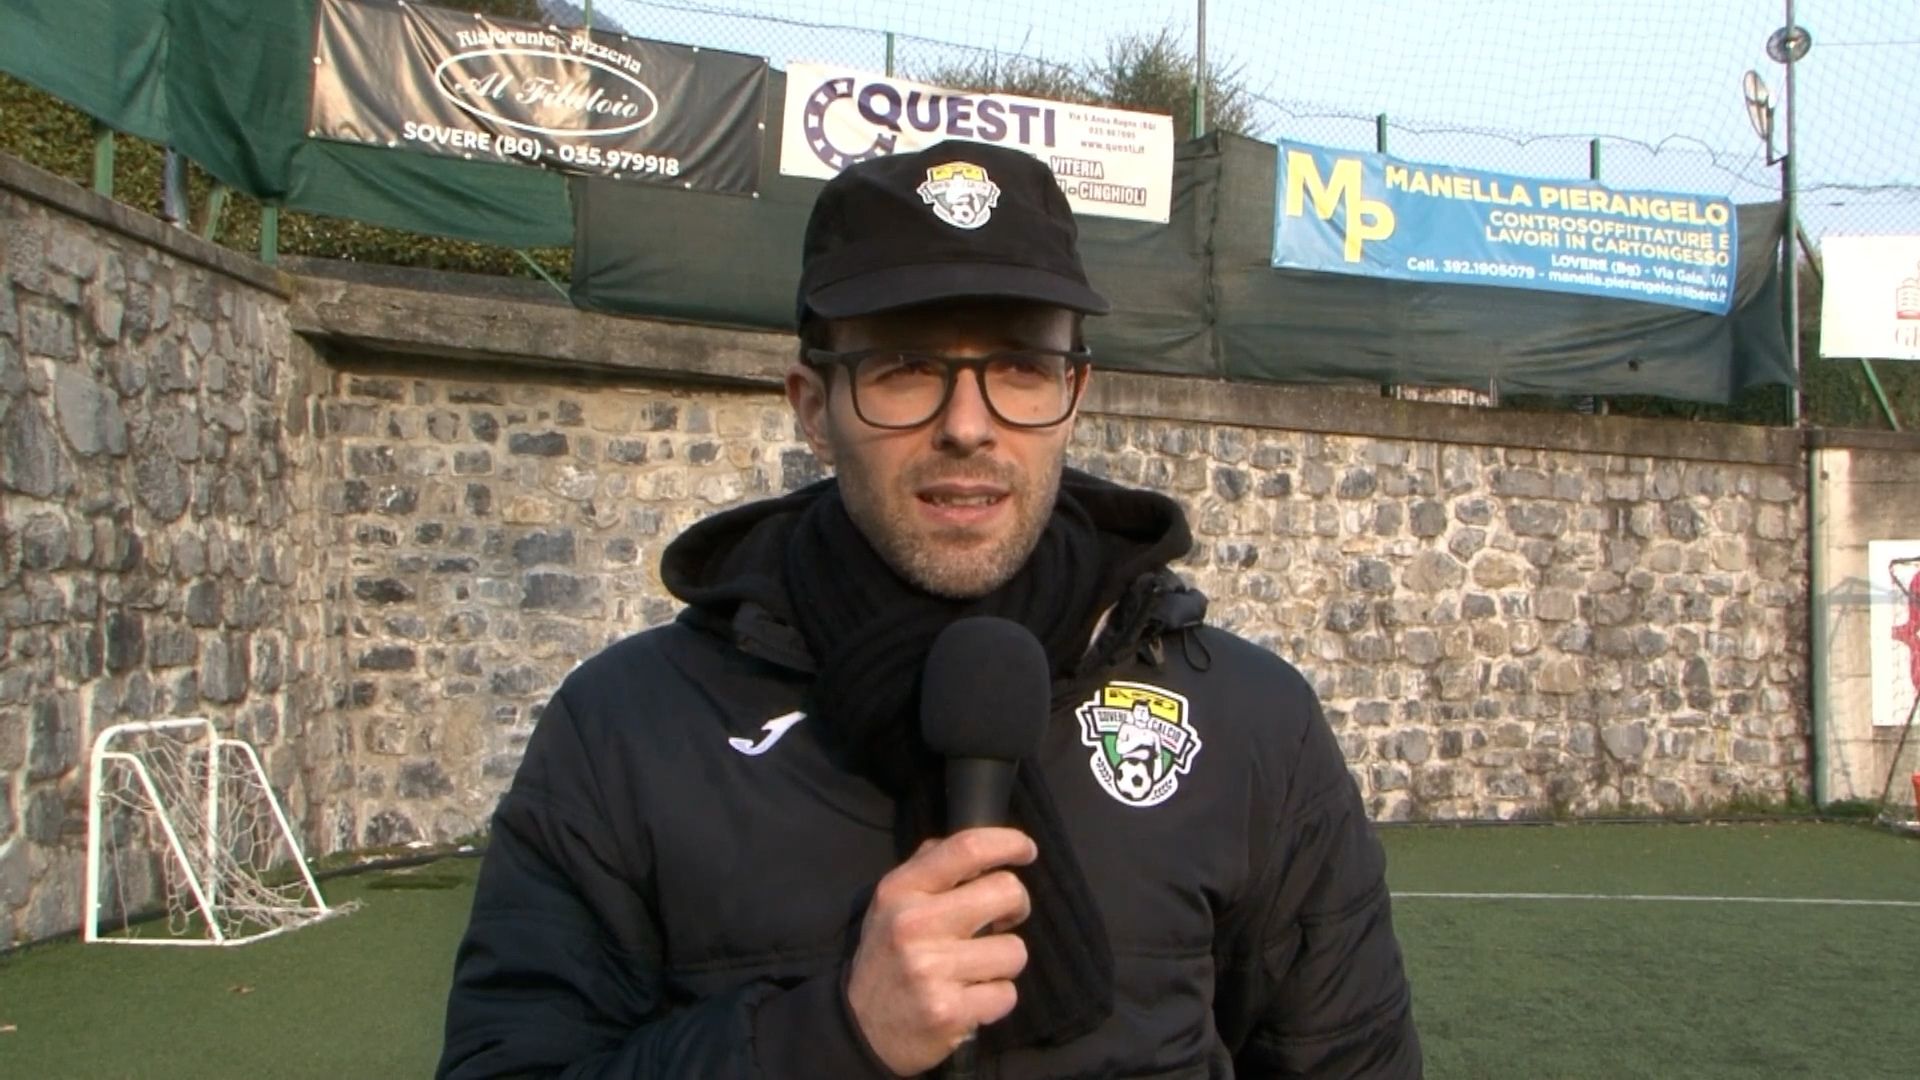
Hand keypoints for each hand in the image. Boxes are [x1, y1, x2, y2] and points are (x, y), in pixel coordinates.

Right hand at [846, 827, 1036, 1075]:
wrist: (860, 1029)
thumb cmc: (887, 958)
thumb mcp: (891, 904)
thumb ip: (928, 870)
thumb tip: (978, 852)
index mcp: (901, 890)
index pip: (967, 848)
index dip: (1008, 842)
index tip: (1026, 850)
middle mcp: (914, 924)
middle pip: (1006, 892)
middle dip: (1017, 906)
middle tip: (1003, 921)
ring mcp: (931, 969)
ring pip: (1014, 950)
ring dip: (1003, 962)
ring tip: (976, 969)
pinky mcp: (948, 1012)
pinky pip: (1006, 994)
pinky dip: (996, 999)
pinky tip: (970, 999)